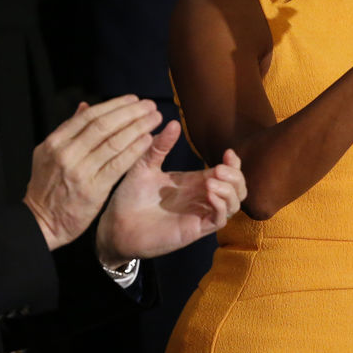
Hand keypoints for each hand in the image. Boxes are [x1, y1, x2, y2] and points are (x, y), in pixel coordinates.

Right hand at [23, 96, 162, 249]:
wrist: (41, 222)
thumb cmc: (48, 187)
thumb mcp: (48, 154)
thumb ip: (68, 130)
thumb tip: (84, 106)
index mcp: (55, 142)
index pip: (89, 116)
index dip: (114, 105)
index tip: (133, 99)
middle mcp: (66, 153)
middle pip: (104, 125)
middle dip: (131, 112)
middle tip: (150, 105)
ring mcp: (80, 171)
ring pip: (114, 142)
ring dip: (138, 127)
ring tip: (155, 118)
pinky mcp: (93, 189)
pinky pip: (119, 164)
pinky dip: (135, 149)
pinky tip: (148, 139)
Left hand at [95, 123, 246, 265]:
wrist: (115, 225)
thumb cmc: (129, 197)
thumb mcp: (144, 165)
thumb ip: (160, 146)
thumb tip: (173, 123)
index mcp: (194, 182)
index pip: (227, 172)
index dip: (234, 163)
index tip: (227, 152)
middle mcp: (201, 197)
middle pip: (237, 188)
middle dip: (235, 176)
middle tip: (218, 169)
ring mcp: (200, 214)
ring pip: (234, 204)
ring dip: (230, 190)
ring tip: (211, 182)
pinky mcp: (195, 229)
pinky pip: (220, 219)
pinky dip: (221, 205)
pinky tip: (208, 193)